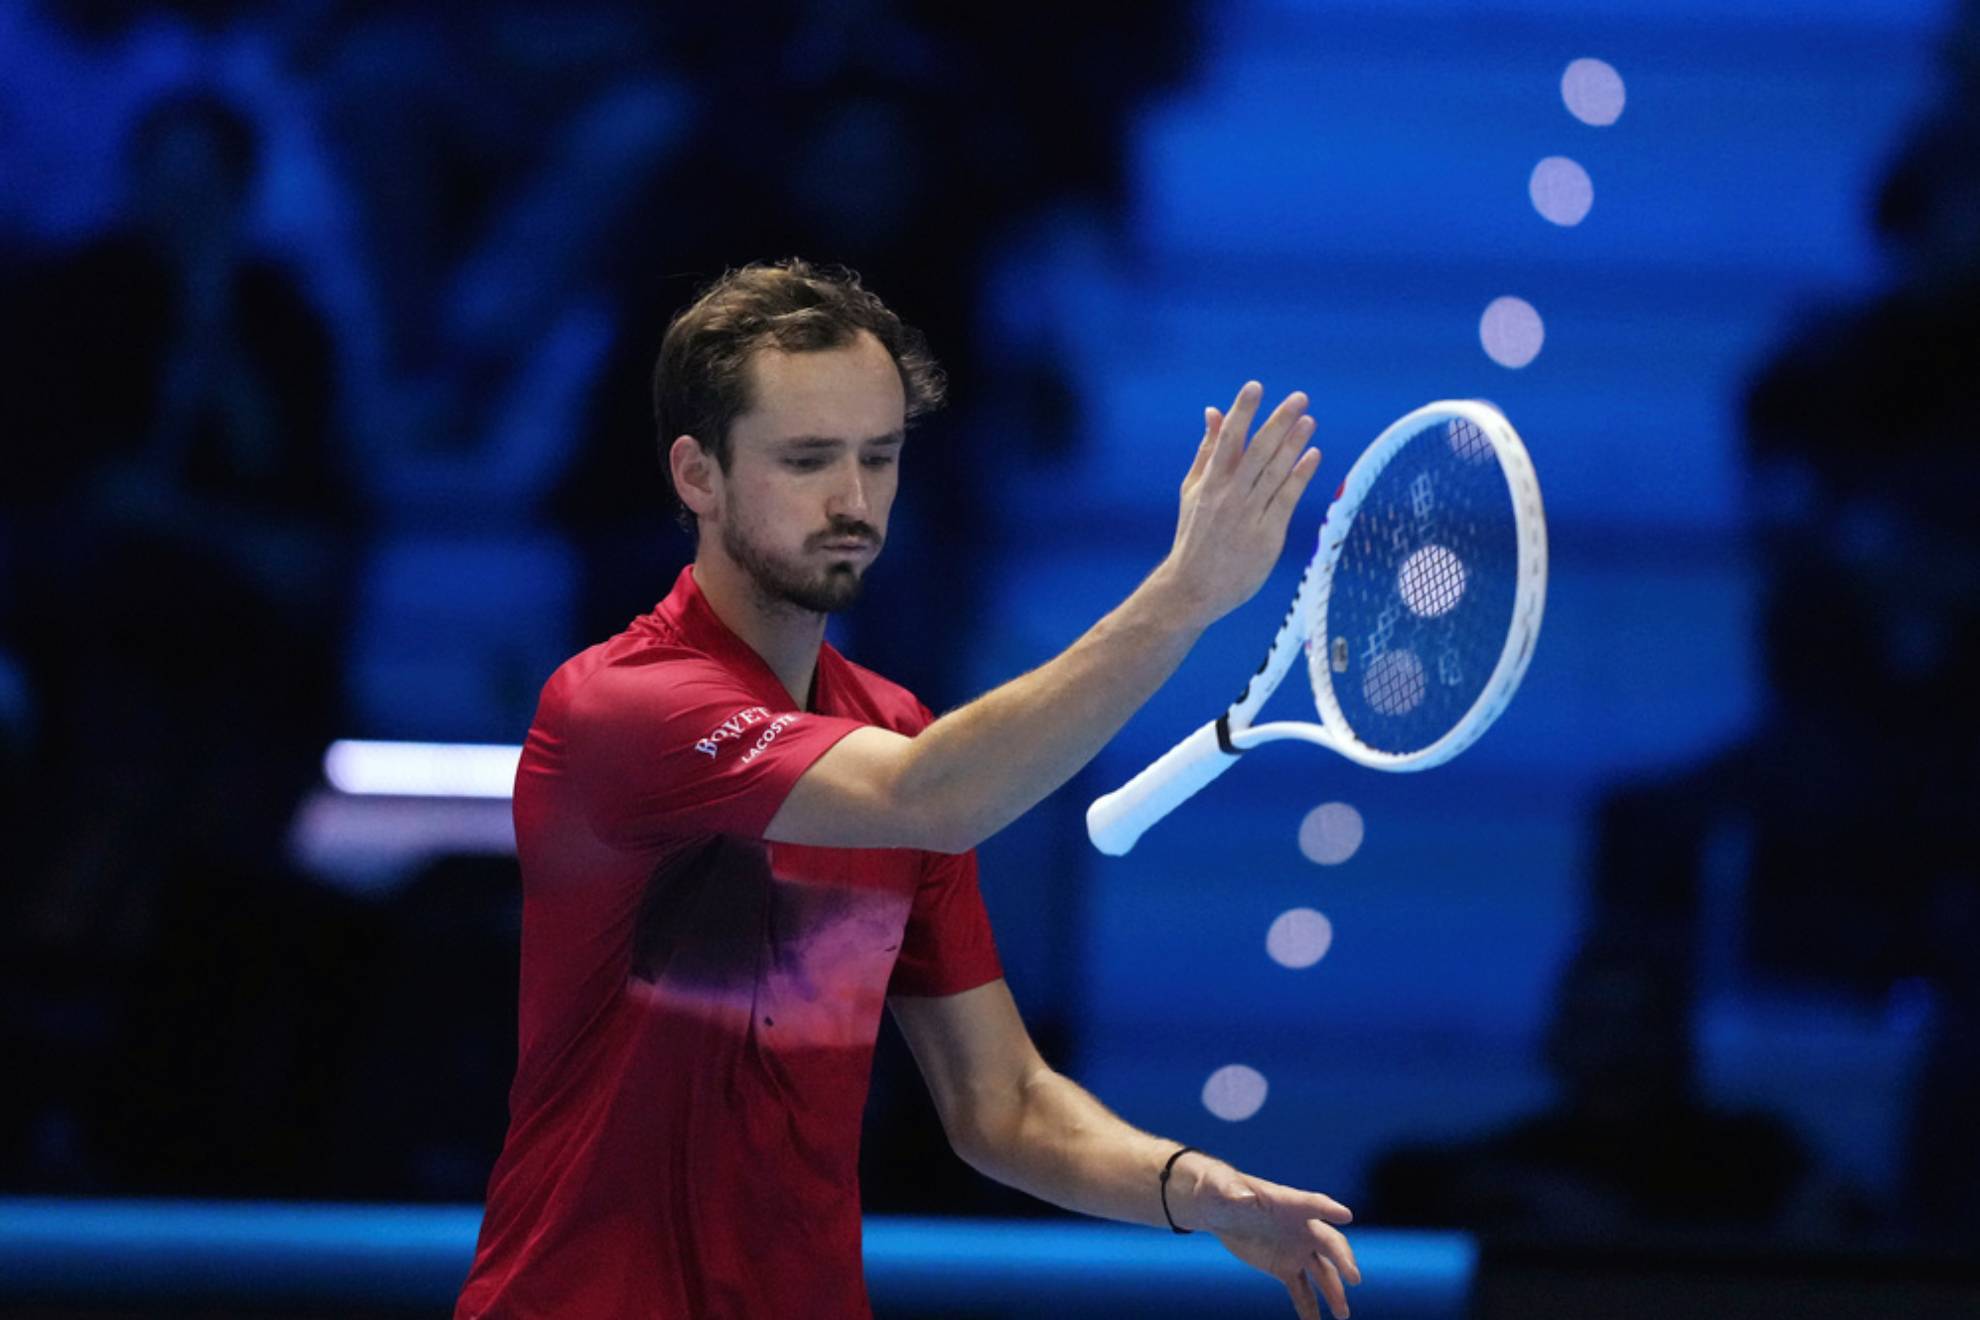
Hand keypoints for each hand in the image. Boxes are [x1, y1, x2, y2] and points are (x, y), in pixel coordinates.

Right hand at [1154, 381, 1321, 628]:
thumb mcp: (1192, 490)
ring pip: (1276, 472)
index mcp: (1209, 483)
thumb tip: (1213, 411)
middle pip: (1258, 451)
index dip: (1242, 412)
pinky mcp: (1268, 536)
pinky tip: (1313, 456)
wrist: (1193, 588)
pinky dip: (1301, 475)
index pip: (1227, 439)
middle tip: (1299, 398)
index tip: (1255, 387)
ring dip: (1295, 444)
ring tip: (1310, 421)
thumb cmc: (1193, 536)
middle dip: (1279, 421)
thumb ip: (1206, 451)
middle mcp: (1229, 496)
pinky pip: (1287, 499)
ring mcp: (1249, 516)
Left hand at [1179, 1155, 1360, 1319]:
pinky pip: (1302, 1290)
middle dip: (1343, 1258)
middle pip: (1328, 1242)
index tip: (1345, 1215)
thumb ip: (1232, 1190)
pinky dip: (1309, 1308)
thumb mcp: (1220, 1186)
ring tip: (1342, 1314)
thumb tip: (1243, 1197)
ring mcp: (1296, 1249)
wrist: (1218, 1209)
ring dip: (1334, 1291)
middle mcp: (1300, 1226)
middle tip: (1354, 1277)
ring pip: (1322, 1272)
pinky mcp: (1284, 1268)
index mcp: (1287, 1201)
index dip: (1328, 1208)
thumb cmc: (1220, 1188)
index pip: (1312, 1203)